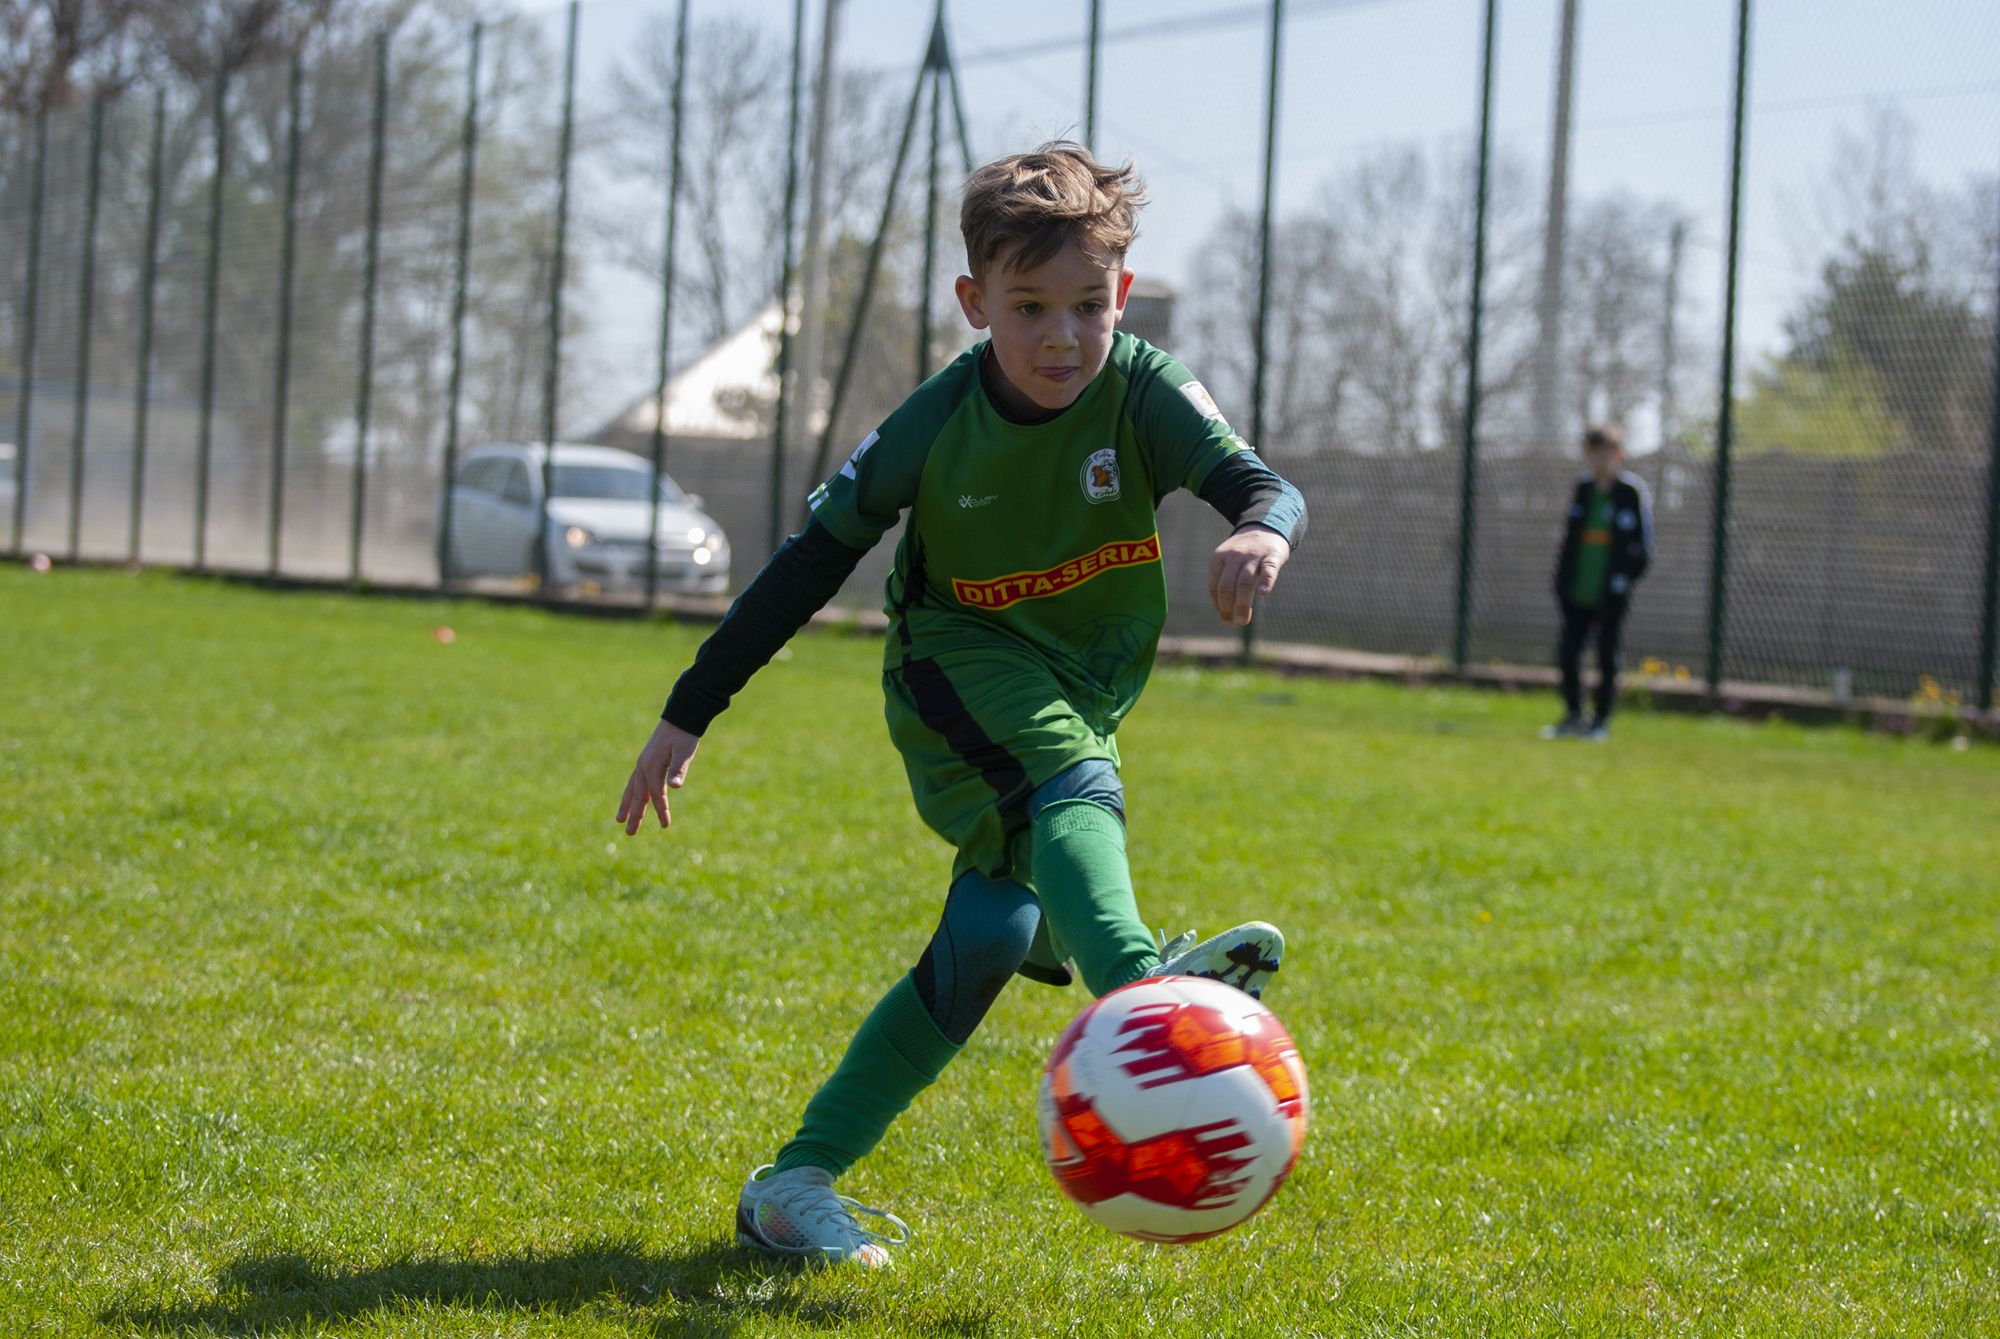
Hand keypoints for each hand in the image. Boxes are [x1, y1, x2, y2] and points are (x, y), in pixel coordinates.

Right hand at [617, 718, 699, 834]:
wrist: (679, 717)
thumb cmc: (684, 736)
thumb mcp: (684, 752)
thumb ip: (679, 769)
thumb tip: (675, 787)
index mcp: (651, 766)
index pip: (656, 794)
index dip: (661, 810)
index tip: (665, 825)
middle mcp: (643, 766)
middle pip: (638, 796)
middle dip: (635, 815)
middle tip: (630, 833)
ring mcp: (642, 763)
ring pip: (633, 789)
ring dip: (628, 805)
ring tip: (620, 820)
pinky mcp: (646, 761)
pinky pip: (636, 781)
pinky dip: (633, 793)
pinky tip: (634, 799)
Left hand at [1209, 527, 1289, 626]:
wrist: (1266, 527)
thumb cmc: (1246, 553)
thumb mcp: (1229, 561)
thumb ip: (1225, 582)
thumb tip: (1223, 613)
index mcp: (1219, 558)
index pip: (1215, 586)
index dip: (1218, 605)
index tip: (1225, 618)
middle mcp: (1234, 556)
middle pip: (1227, 586)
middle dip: (1228, 608)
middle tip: (1232, 623)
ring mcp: (1253, 555)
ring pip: (1244, 582)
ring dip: (1242, 604)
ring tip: (1243, 621)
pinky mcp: (1271, 555)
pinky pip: (1268, 570)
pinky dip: (1265, 581)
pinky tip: (1263, 594)